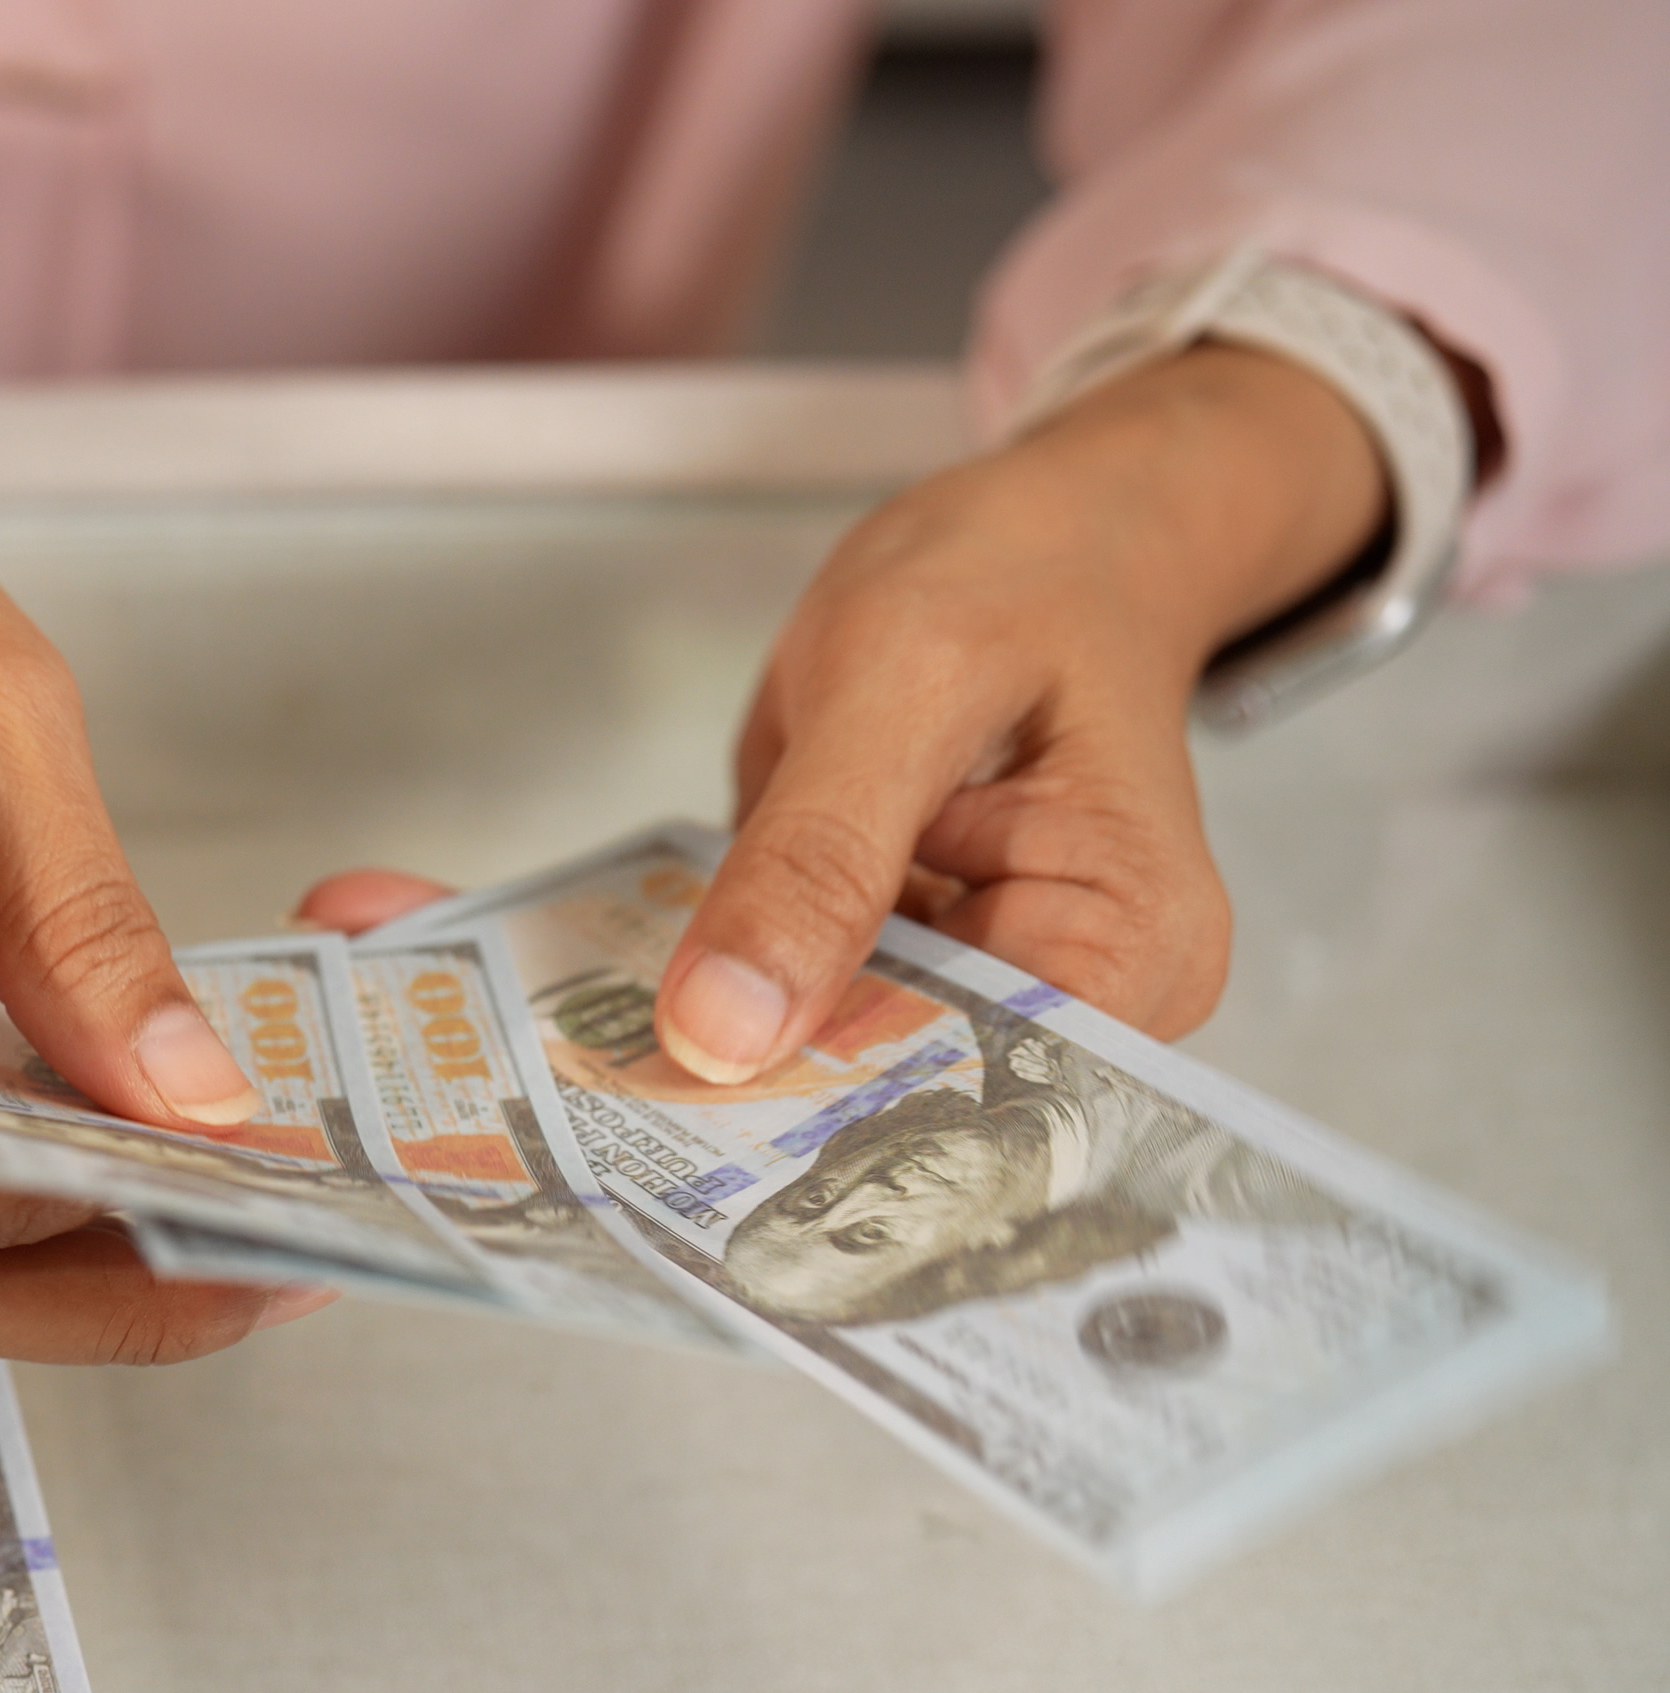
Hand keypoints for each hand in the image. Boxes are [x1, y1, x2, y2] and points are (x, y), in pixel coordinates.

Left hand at [648, 345, 1389, 1078]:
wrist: (1052, 530)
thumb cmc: (1018, 576)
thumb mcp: (895, 687)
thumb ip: (816, 859)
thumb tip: (723, 1034)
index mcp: (1131, 947)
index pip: (964, 1092)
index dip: (815, 1108)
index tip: (668, 1118)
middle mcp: (1090, 995)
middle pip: (898, 1093)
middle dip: (755, 1076)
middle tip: (605, 1069)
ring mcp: (1002, 979)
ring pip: (839, 1056)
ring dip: (730, 1027)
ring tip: (629, 1003)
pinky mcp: (925, 954)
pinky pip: (817, 997)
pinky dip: (741, 975)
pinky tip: (681, 956)